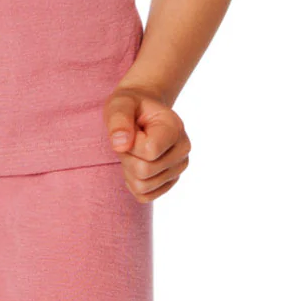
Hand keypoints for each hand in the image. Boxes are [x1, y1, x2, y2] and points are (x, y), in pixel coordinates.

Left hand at [103, 85, 190, 202]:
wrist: (141, 112)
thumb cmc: (130, 107)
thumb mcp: (119, 105)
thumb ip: (118, 121)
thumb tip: (121, 145)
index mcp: (174, 127)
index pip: (149, 151)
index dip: (131, 144)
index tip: (132, 129)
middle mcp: (183, 149)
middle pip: (145, 172)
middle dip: (127, 157)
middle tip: (128, 140)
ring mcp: (179, 167)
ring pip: (143, 187)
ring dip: (128, 170)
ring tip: (133, 150)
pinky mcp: (171, 181)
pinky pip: (145, 196)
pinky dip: (133, 183)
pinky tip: (136, 163)